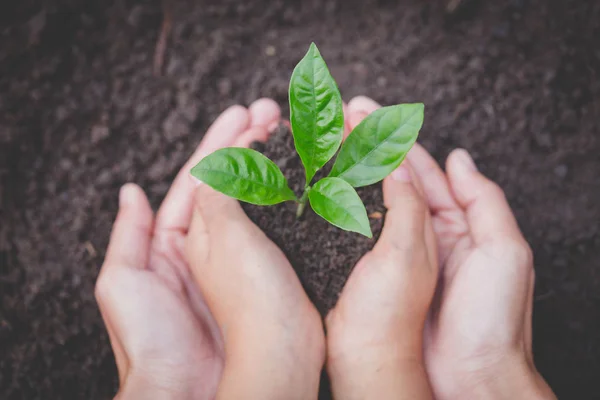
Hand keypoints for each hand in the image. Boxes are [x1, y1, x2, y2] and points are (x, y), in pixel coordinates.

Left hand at [96, 99, 317, 398]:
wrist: (211, 385)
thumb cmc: (162, 339)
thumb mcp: (132, 282)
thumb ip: (133, 235)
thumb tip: (132, 190)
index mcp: (175, 243)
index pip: (198, 179)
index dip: (220, 144)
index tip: (242, 114)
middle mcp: (209, 246)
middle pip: (231, 182)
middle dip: (249, 143)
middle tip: (272, 112)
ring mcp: (242, 258)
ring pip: (258, 198)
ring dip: (273, 163)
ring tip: (291, 133)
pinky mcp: (271, 271)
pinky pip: (278, 224)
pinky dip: (290, 197)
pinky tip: (306, 178)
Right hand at [334, 95, 555, 399]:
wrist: (467, 378)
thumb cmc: (491, 318)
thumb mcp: (504, 252)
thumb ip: (482, 200)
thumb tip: (459, 157)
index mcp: (458, 225)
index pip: (423, 171)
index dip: (396, 142)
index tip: (369, 114)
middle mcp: (425, 235)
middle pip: (393, 181)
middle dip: (368, 148)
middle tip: (341, 117)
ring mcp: (398, 256)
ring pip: (372, 204)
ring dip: (350, 173)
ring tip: (326, 144)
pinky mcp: (377, 277)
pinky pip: (359, 237)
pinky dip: (341, 213)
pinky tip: (321, 194)